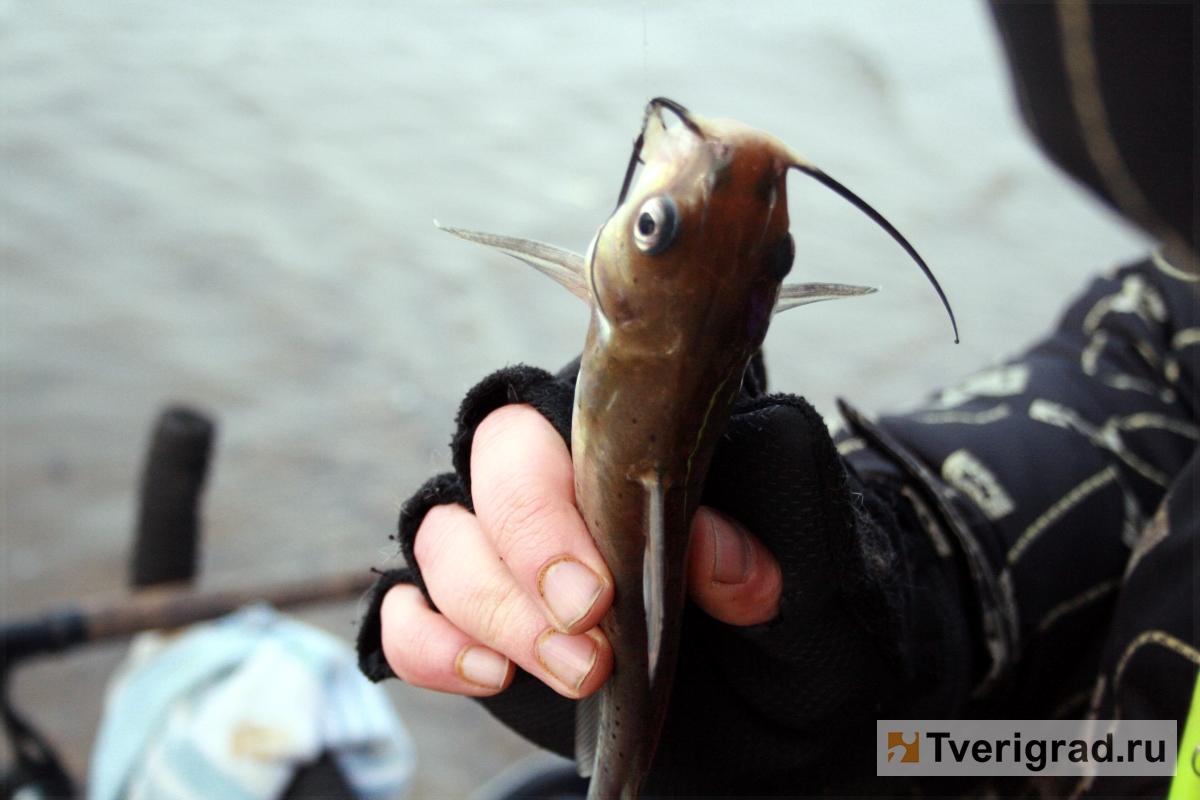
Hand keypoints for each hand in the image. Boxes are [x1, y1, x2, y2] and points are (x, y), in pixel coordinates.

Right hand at [379, 403, 782, 698]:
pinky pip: (410, 617)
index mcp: (614, 444)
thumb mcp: (809, 566)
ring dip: (489, 614)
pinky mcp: (473, 621)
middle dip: (523, 567)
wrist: (773, 695)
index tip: (594, 594)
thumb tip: (713, 555)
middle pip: (484, 483)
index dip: (551, 508)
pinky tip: (487, 675)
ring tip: (565, 670)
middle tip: (584, 640)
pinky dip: (430, 645)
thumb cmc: (787, 602)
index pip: (546, 429)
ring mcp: (501, 552)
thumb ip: (768, 538)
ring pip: (442, 546)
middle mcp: (546, 484)